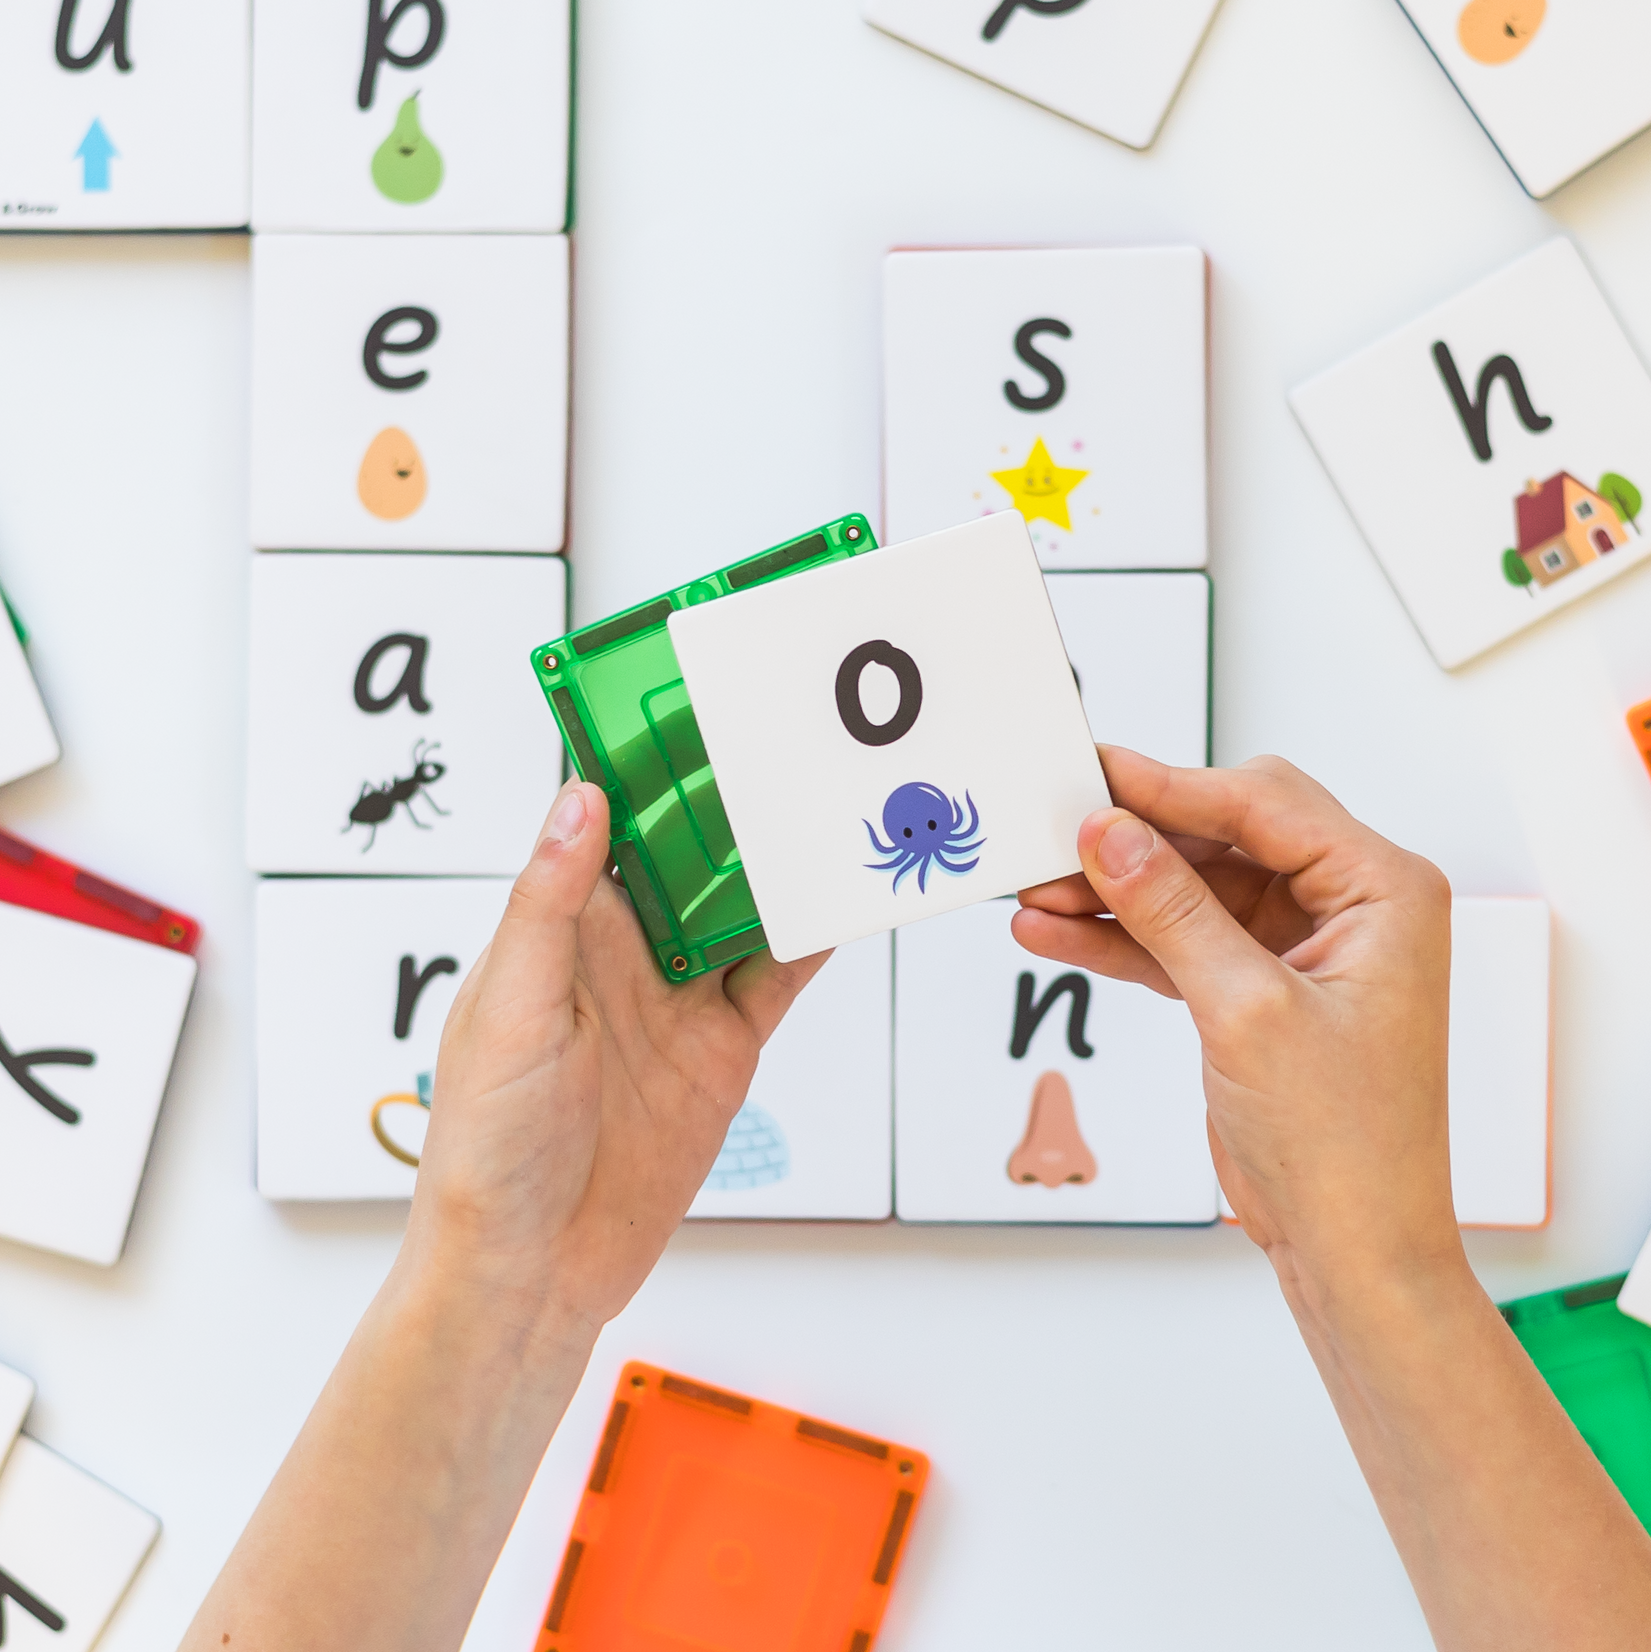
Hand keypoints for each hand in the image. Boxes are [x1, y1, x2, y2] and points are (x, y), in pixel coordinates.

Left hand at [408, 780, 827, 1341]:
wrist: (534, 1271)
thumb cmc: (486, 1148)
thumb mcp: (512, 1011)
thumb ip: (551, 906)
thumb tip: (579, 801)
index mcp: (557, 931)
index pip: (602, 826)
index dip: (640, 769)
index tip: (683, 706)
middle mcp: (622, 955)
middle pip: (688, 859)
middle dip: (730, 807)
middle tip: (786, 745)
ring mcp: (677, 1001)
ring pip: (741, 910)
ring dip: (777, 867)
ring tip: (825, 809)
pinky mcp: (723, 1050)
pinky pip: (774, 979)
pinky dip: (809, 940)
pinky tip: (838, 900)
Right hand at [1013, 748, 1455, 1293]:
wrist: (1353, 1252)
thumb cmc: (1349, 1148)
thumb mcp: (1248, 1012)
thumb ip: (1172, 912)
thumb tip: (1110, 834)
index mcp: (1383, 891)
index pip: (1263, 805)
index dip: (1171, 787)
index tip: (1093, 775)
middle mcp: (1348, 907)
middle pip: (1222, 835)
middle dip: (1136, 837)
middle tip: (1055, 829)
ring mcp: (1299, 948)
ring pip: (1190, 888)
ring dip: (1114, 891)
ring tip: (1036, 889)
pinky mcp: (1255, 990)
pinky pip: (1177, 941)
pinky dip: (1120, 938)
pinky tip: (1056, 931)